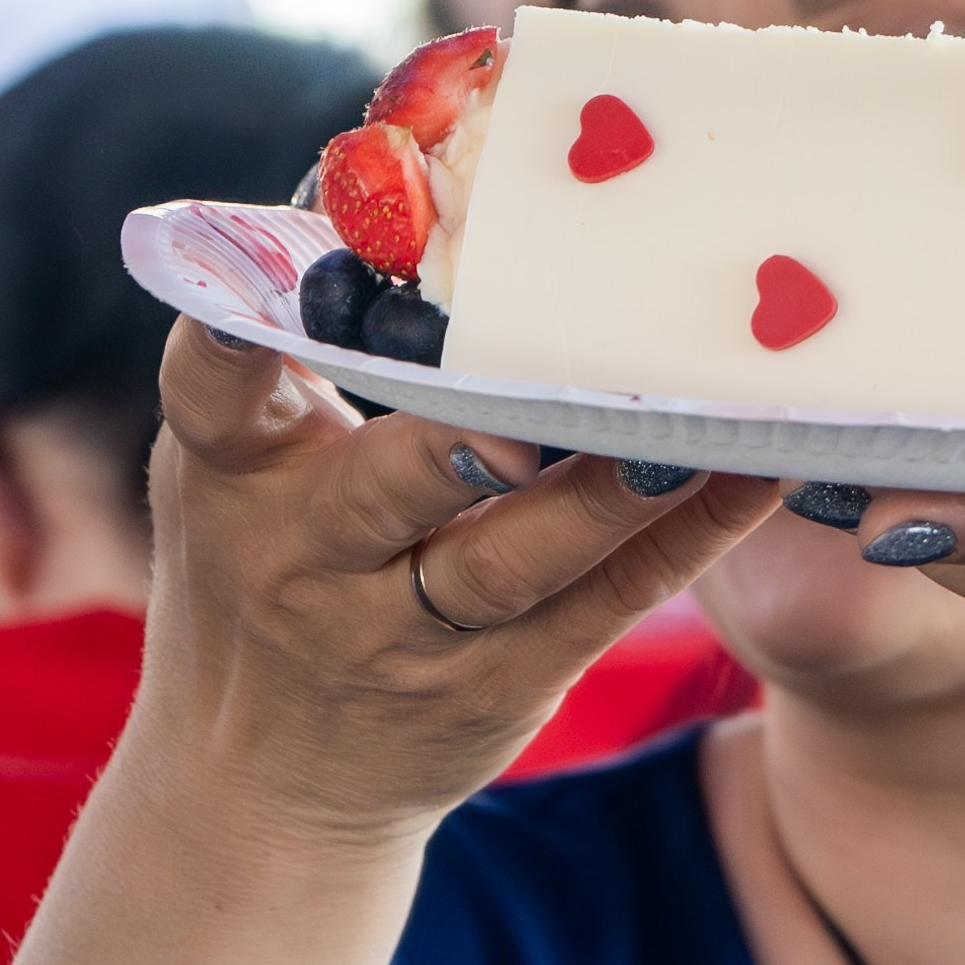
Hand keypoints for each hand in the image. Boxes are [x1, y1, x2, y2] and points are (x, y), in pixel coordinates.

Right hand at [135, 322, 778, 848]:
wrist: (262, 782)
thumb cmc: (265, 570)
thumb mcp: (240, 470)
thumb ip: (293, 354)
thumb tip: (393, 183)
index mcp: (234, 475)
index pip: (213, 390)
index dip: (237, 333)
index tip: (288, 271)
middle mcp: (309, 560)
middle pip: (388, 492)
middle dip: (461, 445)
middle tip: (541, 391)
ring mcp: (407, 635)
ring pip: (517, 559)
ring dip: (612, 490)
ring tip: (695, 421)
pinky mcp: (500, 685)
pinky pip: (605, 603)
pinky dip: (681, 538)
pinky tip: (751, 474)